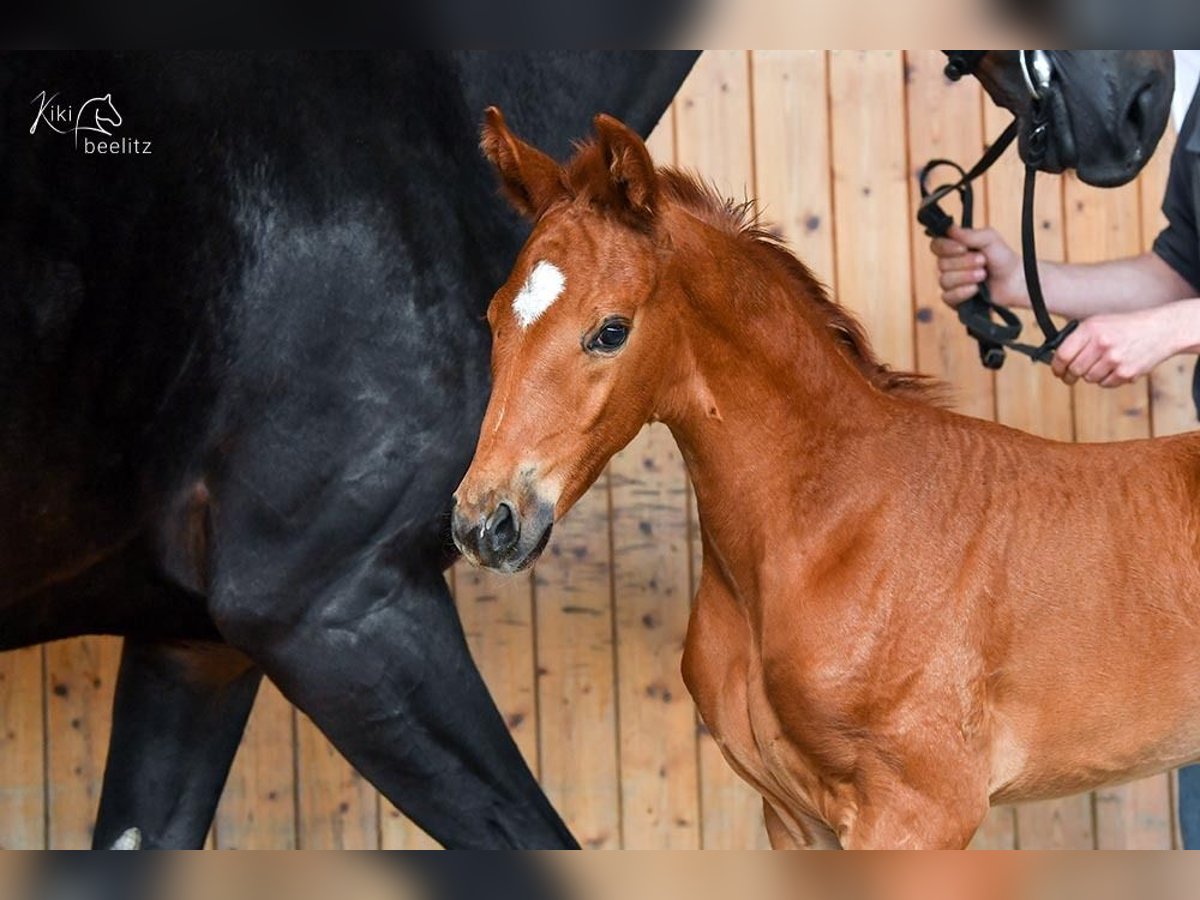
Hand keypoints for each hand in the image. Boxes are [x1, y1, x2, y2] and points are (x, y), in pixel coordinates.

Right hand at [928, 225, 1024, 307]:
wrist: (1016, 281)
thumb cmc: (1003, 258)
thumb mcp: (989, 239)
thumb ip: (969, 234)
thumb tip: (949, 228)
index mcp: (954, 248)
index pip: (936, 246)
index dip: (946, 248)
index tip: (963, 248)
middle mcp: (950, 265)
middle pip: (941, 264)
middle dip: (963, 263)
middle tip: (983, 261)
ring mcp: (951, 283)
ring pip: (945, 280)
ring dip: (965, 277)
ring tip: (983, 275)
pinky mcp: (955, 300)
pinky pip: (948, 297)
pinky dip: (962, 292)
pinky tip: (975, 290)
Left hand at [1051, 307, 1181, 386]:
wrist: (1160, 330)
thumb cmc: (1125, 327)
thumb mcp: (1098, 323)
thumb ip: (1078, 338)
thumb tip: (1056, 357)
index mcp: (1090, 329)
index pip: (1062, 355)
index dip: (1056, 367)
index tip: (1057, 371)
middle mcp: (1101, 344)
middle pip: (1074, 370)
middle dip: (1070, 375)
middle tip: (1071, 376)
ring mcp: (1114, 360)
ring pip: (1089, 378)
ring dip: (1091, 375)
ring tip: (1102, 364)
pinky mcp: (1126, 373)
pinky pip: (1105, 384)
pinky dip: (1106, 379)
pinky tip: (1115, 367)